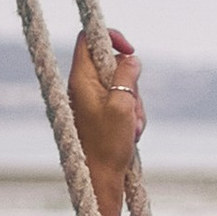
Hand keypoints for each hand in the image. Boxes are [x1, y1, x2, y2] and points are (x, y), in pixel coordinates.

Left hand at [71, 28, 142, 176]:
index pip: (88, 39)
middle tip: (132, 106)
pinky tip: (131, 133)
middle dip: (131, 81)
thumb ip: (127, 75)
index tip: (130, 50)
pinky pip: (123, 103)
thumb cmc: (107, 145)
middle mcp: (83, 86)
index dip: (111, 36)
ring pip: (122, 85)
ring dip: (135, 103)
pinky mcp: (102, 114)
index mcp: (81, 79)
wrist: (100, 179)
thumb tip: (131, 58)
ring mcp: (92, 100)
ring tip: (132, 127)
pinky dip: (132, 115)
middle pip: (112, 64)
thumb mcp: (123, 105)